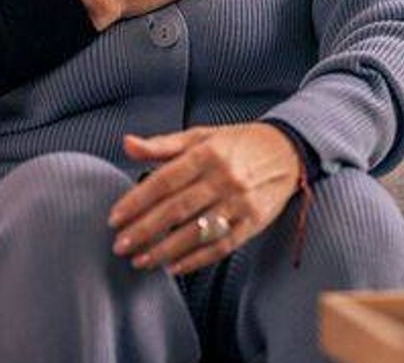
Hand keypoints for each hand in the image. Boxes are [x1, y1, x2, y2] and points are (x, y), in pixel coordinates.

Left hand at [108, 123, 302, 275]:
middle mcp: (224, 178)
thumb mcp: (202, 136)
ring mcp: (240, 202)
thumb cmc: (239, 144)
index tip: (116, 218)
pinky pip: (221, 245)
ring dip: (165, 250)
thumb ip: (163, 144)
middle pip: (176, 209)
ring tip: (141, 261)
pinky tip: (174, 267)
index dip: (137, 201)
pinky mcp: (254, 222)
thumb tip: (127, 144)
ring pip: (197, 231)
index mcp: (208, 153)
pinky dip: (196, 259)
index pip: (164, 180)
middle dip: (145, 230)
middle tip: (121, 245)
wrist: (288, 151)